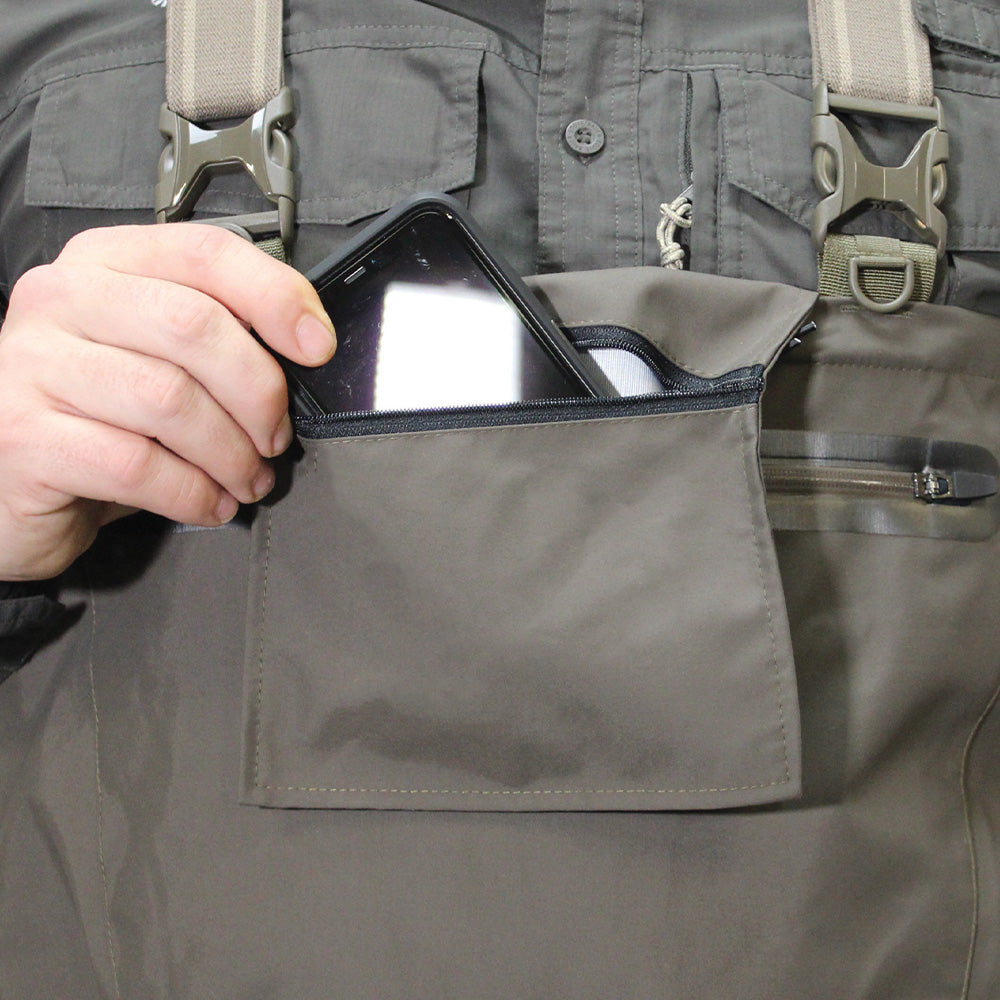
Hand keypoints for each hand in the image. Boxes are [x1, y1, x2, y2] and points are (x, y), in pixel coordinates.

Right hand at [0, 223, 335, 580]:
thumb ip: (212, 336)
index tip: (317, 347)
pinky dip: (192, 493)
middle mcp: (61, 300)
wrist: (8, 480)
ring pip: (169, 399)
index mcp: (103, 263)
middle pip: (193, 325)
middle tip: (275, 438)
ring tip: (247, 478)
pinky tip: (209, 503)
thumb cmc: (97, 416)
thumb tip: (303, 350)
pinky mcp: (23, 437)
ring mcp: (31, 365)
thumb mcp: (153, 358)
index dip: (275, 296)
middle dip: (258, 392)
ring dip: (230, 453)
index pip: (205, 253)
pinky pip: (136, 465)